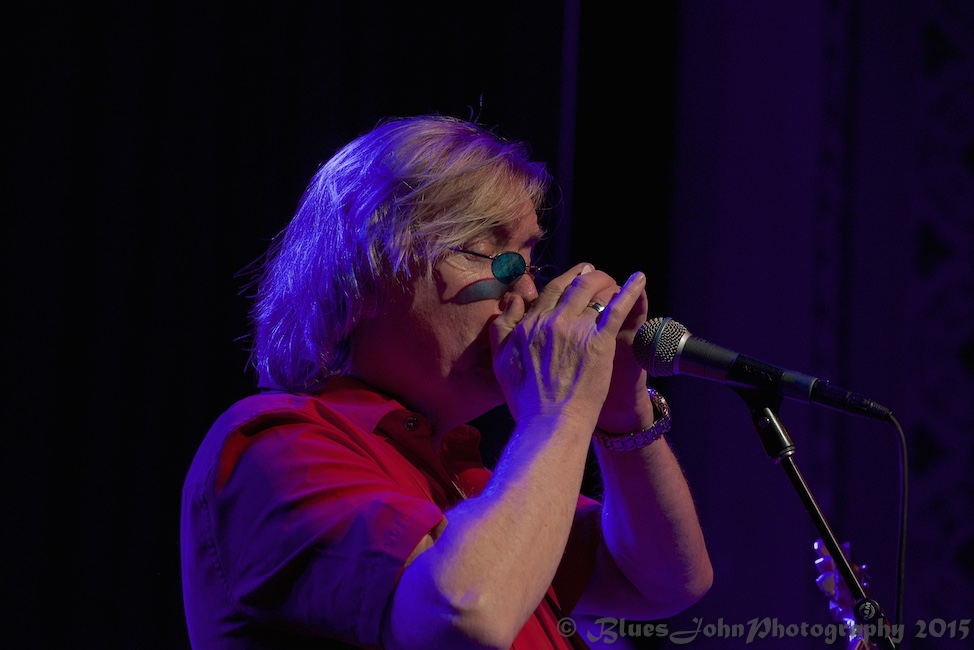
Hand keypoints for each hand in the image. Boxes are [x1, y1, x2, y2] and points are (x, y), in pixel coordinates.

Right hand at [489, 263, 645, 428]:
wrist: (549, 422)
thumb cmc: (526, 400)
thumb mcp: (501, 360)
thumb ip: (502, 327)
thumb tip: (512, 300)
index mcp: (529, 324)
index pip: (548, 292)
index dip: (563, 281)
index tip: (571, 277)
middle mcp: (551, 320)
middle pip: (571, 286)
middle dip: (585, 274)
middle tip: (593, 271)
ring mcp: (576, 329)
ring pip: (594, 292)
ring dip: (605, 281)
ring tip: (613, 280)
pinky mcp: (600, 341)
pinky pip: (617, 308)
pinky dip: (630, 290)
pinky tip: (639, 280)